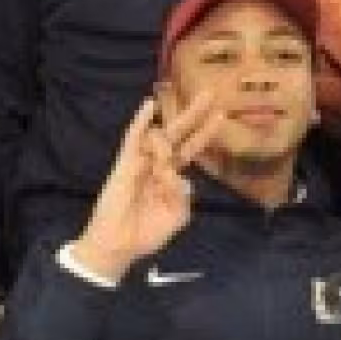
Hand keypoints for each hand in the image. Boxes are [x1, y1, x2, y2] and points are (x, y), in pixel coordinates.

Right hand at [69, 89, 222, 282]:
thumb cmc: (147, 234)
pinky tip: (149, 106)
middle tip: (210, 93)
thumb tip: (181, 176)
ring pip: (159, 138)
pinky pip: (133, 139)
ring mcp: (141, 162)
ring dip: (165, 147)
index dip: (205, 133)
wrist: (119, 246)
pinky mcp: (125, 164)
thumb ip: (184, 196)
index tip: (221, 115)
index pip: (191, 149)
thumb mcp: (176, 217)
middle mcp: (157, 164)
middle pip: (178, 132)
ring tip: (161, 171)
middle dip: (194, 113)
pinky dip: (140, 122)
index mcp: (170, 177)